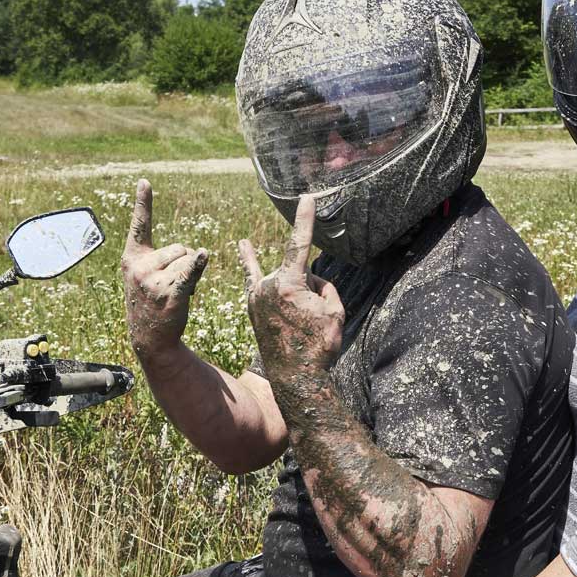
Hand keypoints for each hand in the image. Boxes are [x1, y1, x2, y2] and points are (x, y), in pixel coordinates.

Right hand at [121, 179, 209, 367]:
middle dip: (185, 262)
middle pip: (180, 247)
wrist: (149, 337)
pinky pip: (189, 274)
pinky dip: (198, 266)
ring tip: (178, 294)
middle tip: (173, 284)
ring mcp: (153, 282)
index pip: (139, 226)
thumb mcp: (145, 275)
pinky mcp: (171, 295)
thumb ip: (159, 257)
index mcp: (132, 258)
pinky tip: (204, 256)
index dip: (142, 203)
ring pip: (189, 260)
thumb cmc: (151, 301)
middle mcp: (139, 268)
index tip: (144, 181)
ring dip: (192, 275)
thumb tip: (199, 252)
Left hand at [238, 195, 344, 384]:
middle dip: (311, 288)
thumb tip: (309, 281)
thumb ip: (323, 286)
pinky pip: (254, 280)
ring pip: (284, 280)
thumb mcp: (334, 311)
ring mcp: (256, 297)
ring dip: (296, 295)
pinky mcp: (252, 307)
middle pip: (297, 271)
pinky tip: (242, 246)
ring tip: (298, 321)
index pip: (300, 243)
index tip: (307, 198)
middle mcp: (267, 286)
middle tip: (313, 320)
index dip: (305, 219)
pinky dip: (250, 263)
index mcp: (288, 283)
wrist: (296, 378)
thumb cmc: (318, 345)